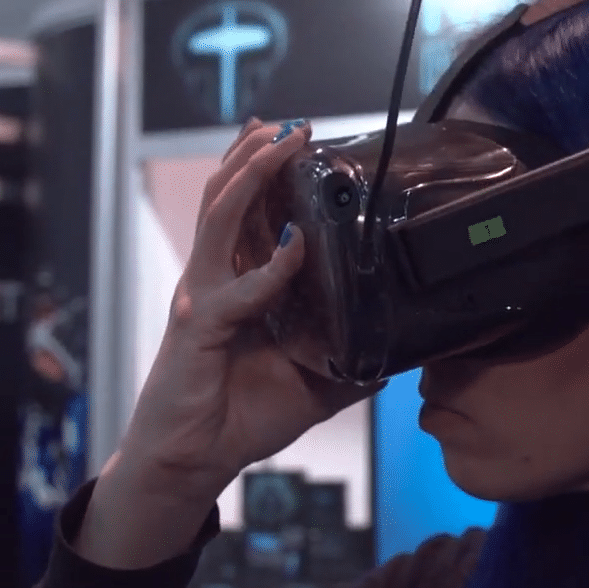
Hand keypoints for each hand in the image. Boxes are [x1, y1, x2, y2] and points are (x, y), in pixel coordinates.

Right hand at [120, 118, 380, 494]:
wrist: (190, 462)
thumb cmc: (239, 416)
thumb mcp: (312, 387)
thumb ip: (348, 364)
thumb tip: (397, 355)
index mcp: (233, 285)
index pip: (243, 213)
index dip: (260, 170)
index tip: (292, 137)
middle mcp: (212, 280)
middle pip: (226, 198)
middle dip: (256, 155)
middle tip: (292, 125)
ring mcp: (201, 299)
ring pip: (220, 219)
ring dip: (252, 178)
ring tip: (280, 145)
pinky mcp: (197, 328)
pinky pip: (237, 290)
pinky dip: (269, 267)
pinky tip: (296, 245)